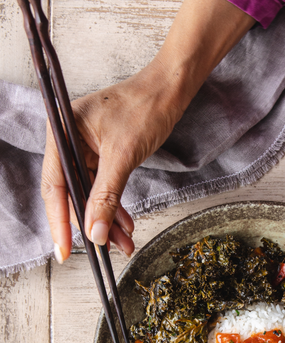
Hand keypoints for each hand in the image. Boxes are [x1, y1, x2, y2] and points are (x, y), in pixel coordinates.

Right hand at [41, 68, 175, 259]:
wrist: (170, 90)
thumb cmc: (145, 108)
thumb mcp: (123, 156)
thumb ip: (106, 195)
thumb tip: (95, 231)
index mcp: (63, 132)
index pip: (55, 186)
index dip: (59, 221)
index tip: (64, 249)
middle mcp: (69, 140)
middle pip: (72, 192)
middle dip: (90, 223)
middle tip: (100, 251)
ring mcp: (86, 147)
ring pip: (90, 193)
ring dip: (106, 219)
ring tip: (123, 243)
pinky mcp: (103, 153)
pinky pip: (104, 186)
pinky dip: (114, 206)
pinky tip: (126, 224)